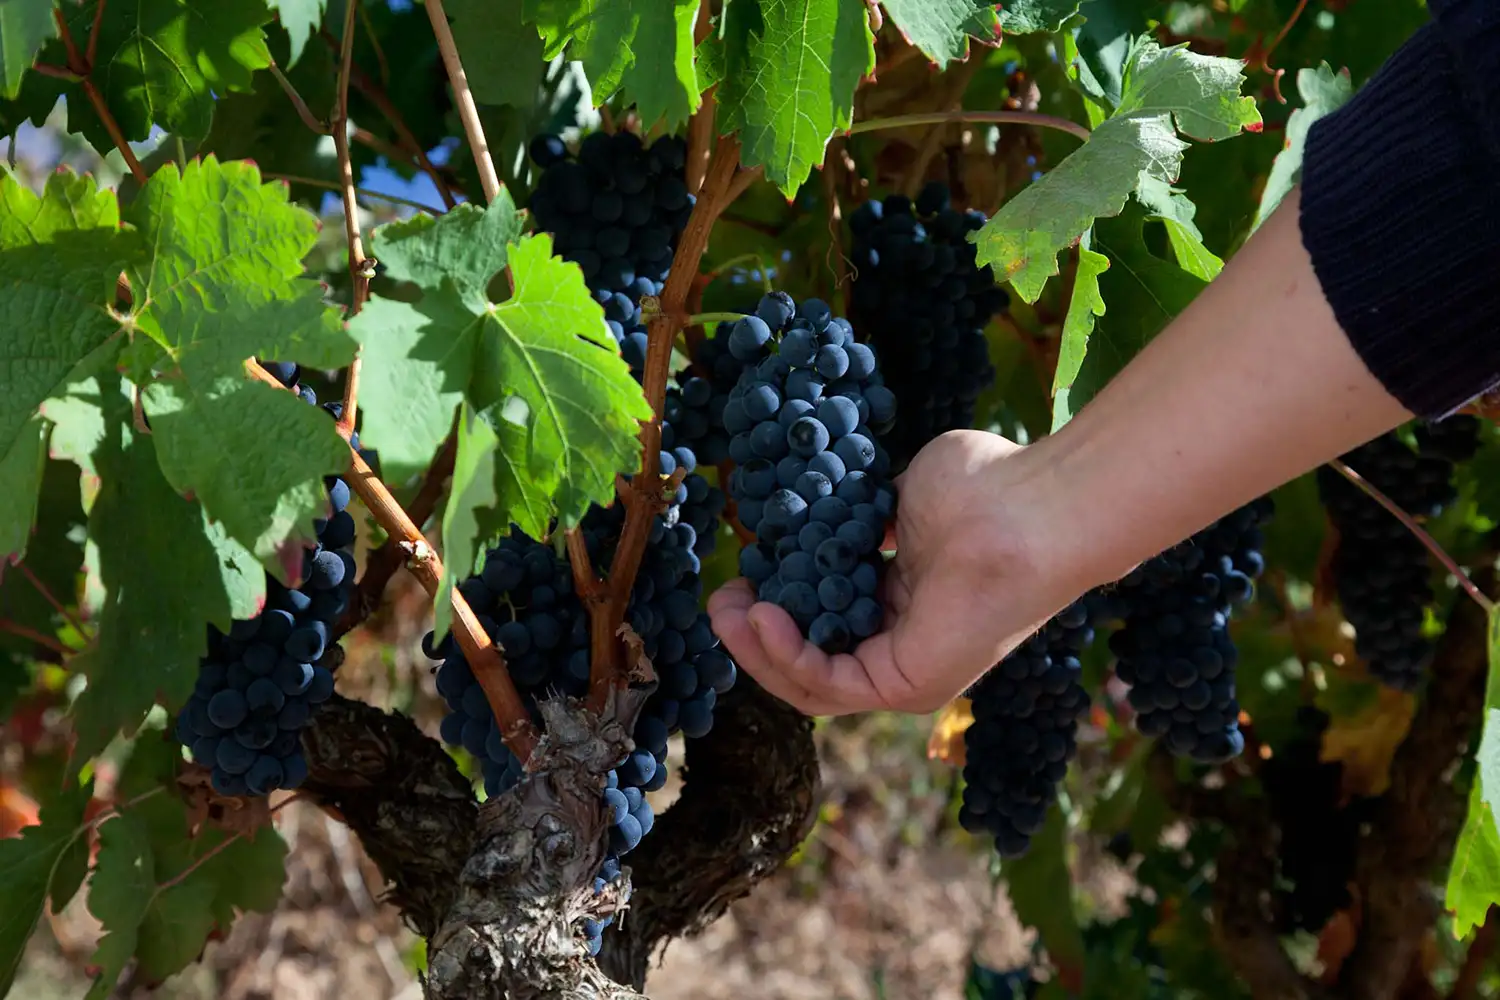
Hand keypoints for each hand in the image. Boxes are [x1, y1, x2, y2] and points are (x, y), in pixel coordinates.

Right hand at [708, 430, 1090, 716]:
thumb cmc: (986, 487)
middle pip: (809, 660)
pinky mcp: (907, 686)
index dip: (775, 602)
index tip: (741, 567)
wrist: (1032, 506)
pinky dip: (785, 654)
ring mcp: (907, 672)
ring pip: (810, 683)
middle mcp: (904, 644)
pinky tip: (760, 614)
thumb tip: (832, 510)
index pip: (825, 623)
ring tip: (725, 611)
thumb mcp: (904, 495)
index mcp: (905, 604)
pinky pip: (829, 684)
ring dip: (757, 650)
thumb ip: (864, 515)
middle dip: (753, 635)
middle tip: (719, 599)